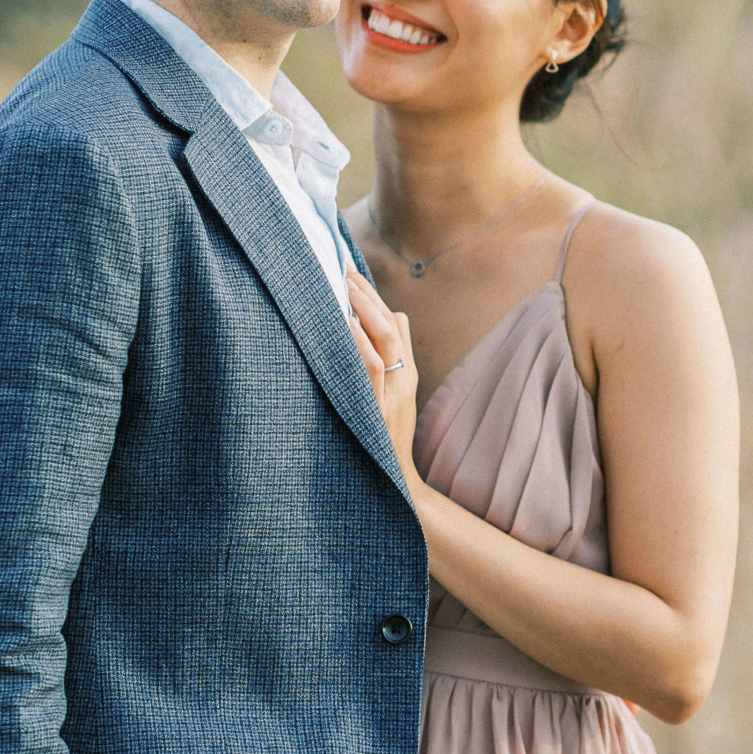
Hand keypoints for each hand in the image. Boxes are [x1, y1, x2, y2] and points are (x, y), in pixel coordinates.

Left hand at [347, 269, 418, 474]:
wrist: (396, 483)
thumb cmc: (388, 440)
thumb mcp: (394, 400)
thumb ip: (390, 364)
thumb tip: (389, 323)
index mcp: (407, 374)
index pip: (396, 324)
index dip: (375, 297)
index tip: (352, 274)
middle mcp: (404, 378)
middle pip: (391, 324)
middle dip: (368, 295)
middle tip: (345, 271)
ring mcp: (394, 393)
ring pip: (385, 340)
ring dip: (365, 310)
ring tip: (345, 286)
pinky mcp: (380, 410)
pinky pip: (373, 370)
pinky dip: (361, 344)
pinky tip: (345, 325)